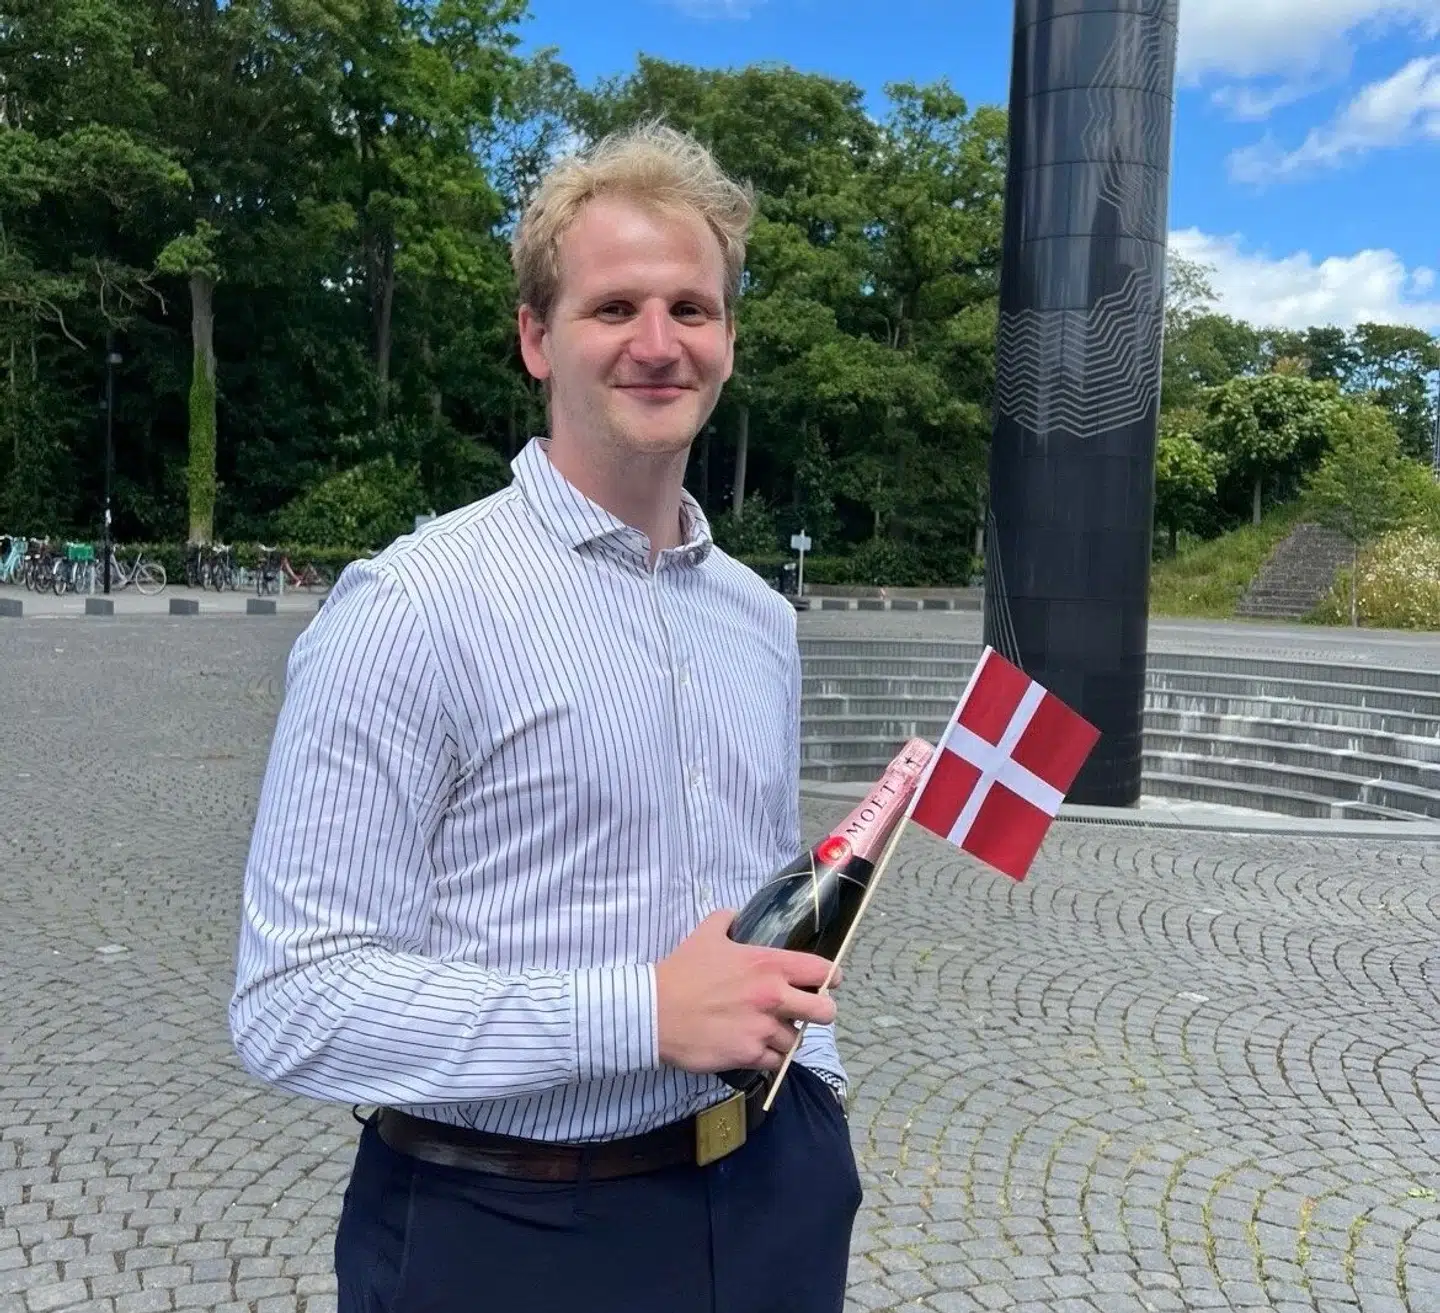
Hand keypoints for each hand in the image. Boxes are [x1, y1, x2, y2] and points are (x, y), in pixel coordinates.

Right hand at [655, 911, 839, 1074]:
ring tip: (771, 1030)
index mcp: (769, 965)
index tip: (827, 982)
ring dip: (787, 1036)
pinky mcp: (749, 1055)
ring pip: (798, 1041)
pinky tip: (755, 1047)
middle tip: (806, 1011)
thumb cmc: (682, 972)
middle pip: (825, 1012)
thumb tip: (736, 915)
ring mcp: (763, 1029)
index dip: (830, 977)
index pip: (822, 971)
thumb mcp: (706, 934)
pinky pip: (775, 1061)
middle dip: (821, 1012)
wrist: (655, 1011)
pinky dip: (769, 1057)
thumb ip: (727, 920)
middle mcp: (773, 997)